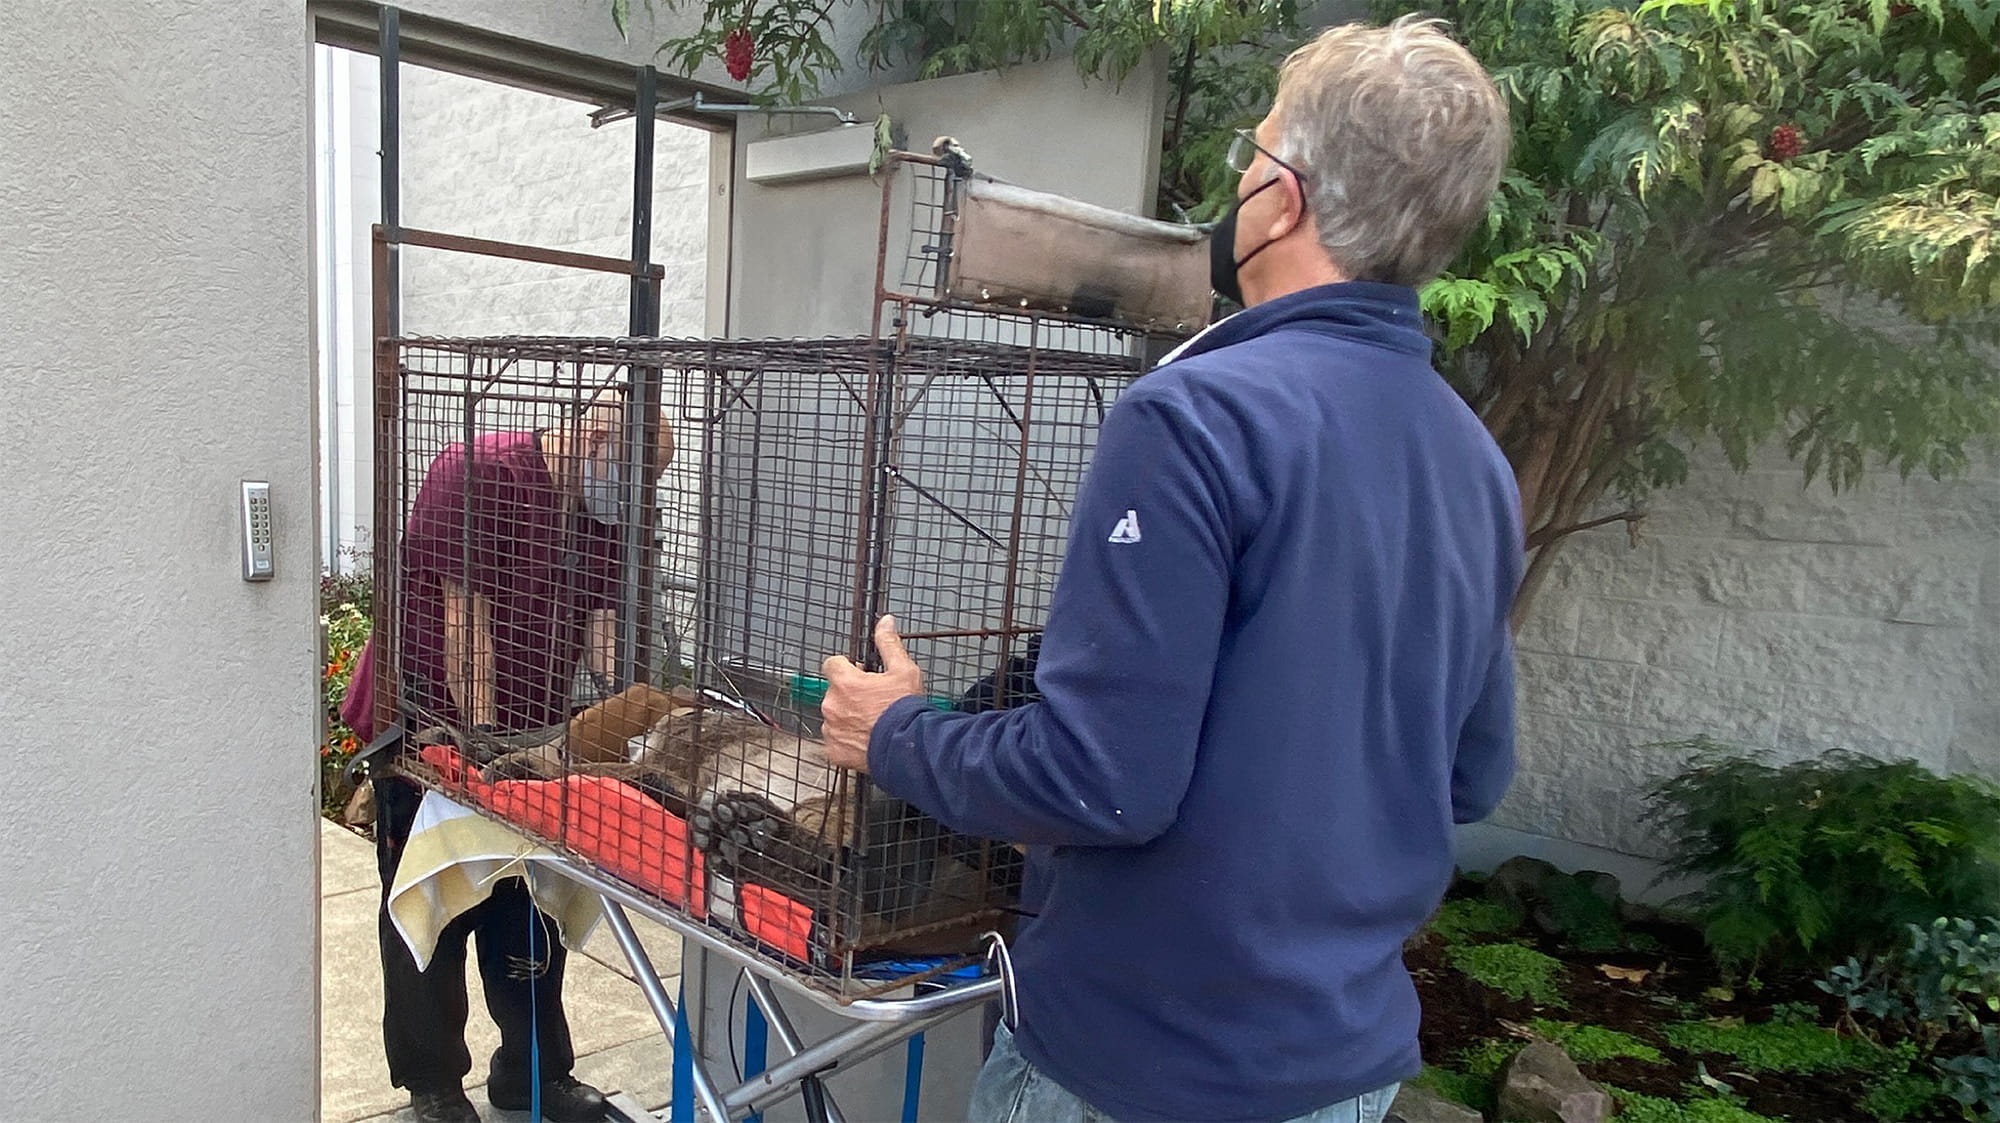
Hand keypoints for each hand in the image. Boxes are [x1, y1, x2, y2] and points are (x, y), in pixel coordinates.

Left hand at [821, 616, 923, 771]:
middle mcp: (832, 704)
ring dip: (848, 717)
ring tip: (873, 723)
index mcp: (844, 682)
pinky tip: (868, 739)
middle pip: (834, 691)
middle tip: (874, 702)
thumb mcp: (904, 670)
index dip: (848, 668)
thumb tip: (885, 622)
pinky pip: (836, 740)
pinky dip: (848, 740)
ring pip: (835, 716)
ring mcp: (831, 729)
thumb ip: (889, 643)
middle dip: (850, 694)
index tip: (862, 675)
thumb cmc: (906, 711)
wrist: (908, 749)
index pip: (832, 664)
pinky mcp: (834, 750)